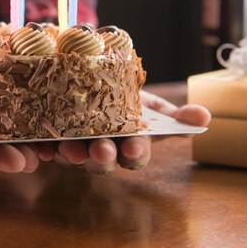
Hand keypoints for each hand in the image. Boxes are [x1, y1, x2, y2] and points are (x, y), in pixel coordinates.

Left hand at [36, 90, 210, 173]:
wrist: (96, 86)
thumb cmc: (128, 102)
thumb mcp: (152, 106)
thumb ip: (176, 116)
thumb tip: (205, 117)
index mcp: (130, 145)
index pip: (136, 156)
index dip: (135, 153)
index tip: (134, 148)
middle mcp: (104, 151)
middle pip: (104, 161)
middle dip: (102, 157)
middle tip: (100, 150)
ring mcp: (78, 147)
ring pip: (74, 156)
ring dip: (71, 154)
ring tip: (68, 147)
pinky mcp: (53, 141)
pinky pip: (46, 148)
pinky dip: (43, 147)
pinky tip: (41, 143)